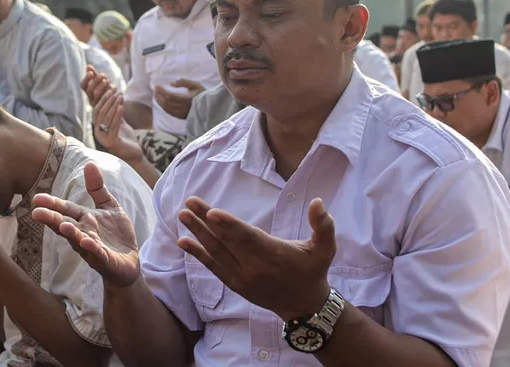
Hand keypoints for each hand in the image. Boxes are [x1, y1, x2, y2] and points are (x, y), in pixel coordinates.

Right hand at [32, 163, 139, 287]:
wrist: (129, 262)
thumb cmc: (115, 234)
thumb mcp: (108, 206)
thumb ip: (97, 188)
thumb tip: (89, 163)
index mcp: (84, 219)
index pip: (66, 209)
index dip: (52, 204)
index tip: (36, 198)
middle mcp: (84, 233)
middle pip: (65, 225)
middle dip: (52, 220)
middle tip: (36, 213)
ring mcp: (93, 248)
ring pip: (79, 241)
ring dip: (71, 234)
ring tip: (62, 225)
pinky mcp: (106, 260)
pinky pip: (98, 254)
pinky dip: (92, 249)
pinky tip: (86, 242)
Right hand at [81, 66, 115, 107]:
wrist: (115, 101)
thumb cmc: (106, 89)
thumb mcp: (100, 81)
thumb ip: (94, 74)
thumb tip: (88, 66)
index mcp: (88, 91)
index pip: (83, 85)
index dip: (86, 79)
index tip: (91, 72)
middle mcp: (91, 98)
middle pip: (89, 90)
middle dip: (95, 81)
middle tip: (103, 75)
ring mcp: (97, 103)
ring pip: (96, 95)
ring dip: (102, 86)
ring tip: (108, 80)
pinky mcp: (104, 106)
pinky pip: (105, 99)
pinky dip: (109, 92)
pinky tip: (114, 87)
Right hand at [94, 91, 142, 163]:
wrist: (134, 154)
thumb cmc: (126, 138)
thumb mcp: (119, 122)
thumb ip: (115, 112)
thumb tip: (114, 96)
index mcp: (98, 127)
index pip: (97, 110)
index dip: (103, 99)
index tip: (110, 89)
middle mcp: (98, 133)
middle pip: (101, 113)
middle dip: (108, 100)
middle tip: (115, 90)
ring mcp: (103, 138)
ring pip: (107, 118)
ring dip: (114, 105)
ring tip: (120, 96)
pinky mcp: (111, 142)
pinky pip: (113, 126)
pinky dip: (117, 115)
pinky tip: (121, 107)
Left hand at [154, 79, 203, 119]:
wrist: (209, 107)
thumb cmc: (202, 94)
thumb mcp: (196, 85)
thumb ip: (184, 82)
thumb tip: (170, 83)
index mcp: (187, 99)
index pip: (170, 96)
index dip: (162, 91)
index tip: (156, 85)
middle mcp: (183, 108)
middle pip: (166, 103)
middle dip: (158, 95)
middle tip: (155, 89)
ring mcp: (181, 114)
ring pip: (166, 109)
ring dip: (159, 101)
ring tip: (156, 95)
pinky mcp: (181, 117)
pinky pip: (169, 112)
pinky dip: (163, 107)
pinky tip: (161, 102)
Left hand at [178, 197, 334, 321]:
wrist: (305, 307)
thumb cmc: (314, 271)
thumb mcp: (326, 248)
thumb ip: (323, 225)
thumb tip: (318, 202)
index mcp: (273, 254)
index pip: (247, 237)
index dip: (228, 224)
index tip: (210, 212)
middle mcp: (254, 267)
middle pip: (226, 240)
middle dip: (205, 220)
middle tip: (189, 201)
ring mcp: (242, 277)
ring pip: (216, 252)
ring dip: (197, 233)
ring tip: (183, 214)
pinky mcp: (235, 284)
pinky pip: (213, 267)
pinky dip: (198, 254)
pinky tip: (183, 241)